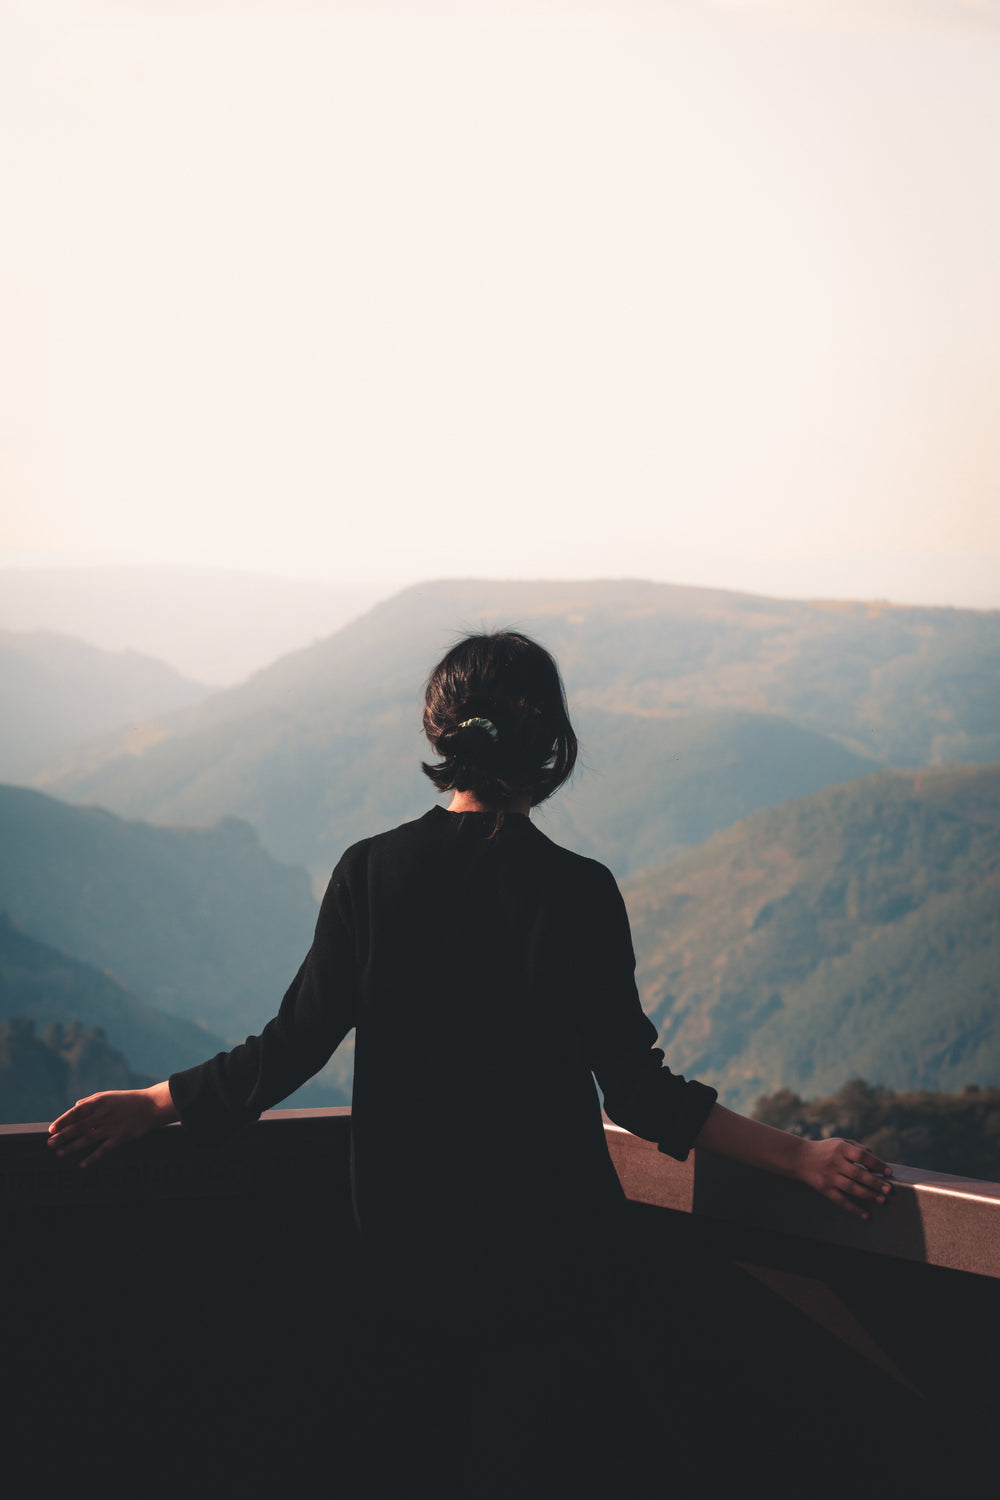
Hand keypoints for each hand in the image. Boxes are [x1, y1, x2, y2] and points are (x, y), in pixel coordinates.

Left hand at [47, 1083, 176, 1167]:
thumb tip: (75, 1106)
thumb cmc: (129, 1100)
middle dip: (62, 1136)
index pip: (75, 1112)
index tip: (51, 1129)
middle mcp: (103, 1114)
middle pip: (78, 1126)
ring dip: (72, 1147)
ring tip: (60, 1154)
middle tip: (49, 1144)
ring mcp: (112, 1126)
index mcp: (99, 1102)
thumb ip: (91, 1100)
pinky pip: (103, 1149)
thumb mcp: (109, 1095)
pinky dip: (92, 1158)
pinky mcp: (121, 1137)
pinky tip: (83, 1165)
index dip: (62, 1121)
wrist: (152, 1105)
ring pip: (87, 1138)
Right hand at [796, 1136, 891, 1219]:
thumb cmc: (825, 1149)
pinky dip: (854, 1209)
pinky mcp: (824, 1188)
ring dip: (868, 1195)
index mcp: (840, 1148)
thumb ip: (858, 1148)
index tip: (889, 1172)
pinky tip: (866, 1214)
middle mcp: (835, 1162)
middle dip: (875, 1182)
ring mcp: (829, 1176)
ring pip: (851, 1188)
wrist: (800, 1157)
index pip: (862, 1156)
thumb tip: (876, 1161)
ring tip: (881, 1200)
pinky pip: (841, 1200)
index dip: (877, 1164)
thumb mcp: (840, 1142)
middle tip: (888, 1189)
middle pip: (858, 1174)